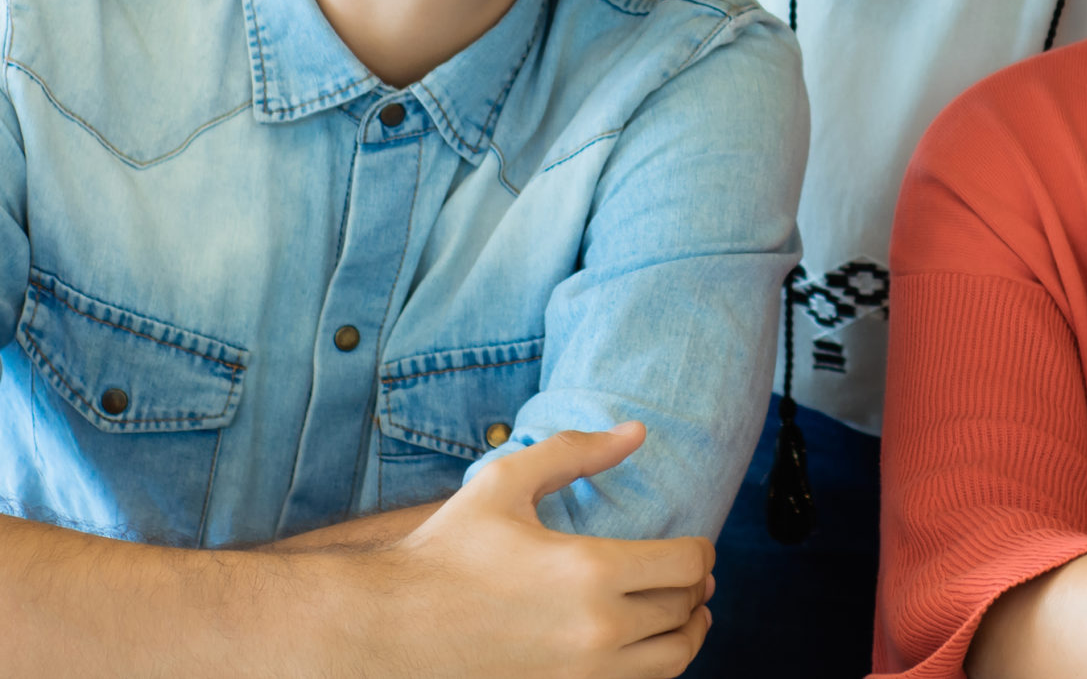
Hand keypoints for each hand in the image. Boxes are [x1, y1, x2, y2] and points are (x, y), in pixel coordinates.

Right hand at [362, 422, 716, 678]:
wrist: (385, 632)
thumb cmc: (443, 555)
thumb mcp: (504, 484)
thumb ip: (575, 452)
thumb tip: (636, 432)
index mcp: (591, 572)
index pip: (688, 564)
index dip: (702, 551)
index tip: (694, 546)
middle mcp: (596, 632)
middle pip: (684, 610)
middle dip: (695, 589)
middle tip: (692, 577)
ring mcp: (581, 677)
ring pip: (672, 660)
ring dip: (687, 633)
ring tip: (683, 615)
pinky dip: (651, 666)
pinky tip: (638, 645)